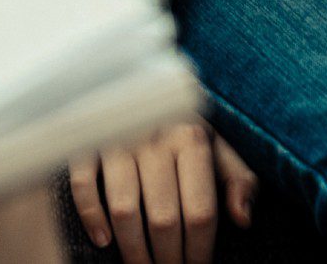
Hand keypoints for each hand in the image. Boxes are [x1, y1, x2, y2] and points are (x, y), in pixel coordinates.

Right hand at [69, 119, 257, 263]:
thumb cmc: (182, 126)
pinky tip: (104, 240)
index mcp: (192, 138)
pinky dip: (92, 216)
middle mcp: (155, 137)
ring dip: (133, 250)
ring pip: (124, 209)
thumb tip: (243, 218)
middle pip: (163, 218)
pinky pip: (83, 185)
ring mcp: (117, 139)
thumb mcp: (217, 145)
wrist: (135, 81)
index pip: (200, 212)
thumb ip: (237, 179)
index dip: (200, 251)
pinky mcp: (85, 140)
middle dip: (169, 259)